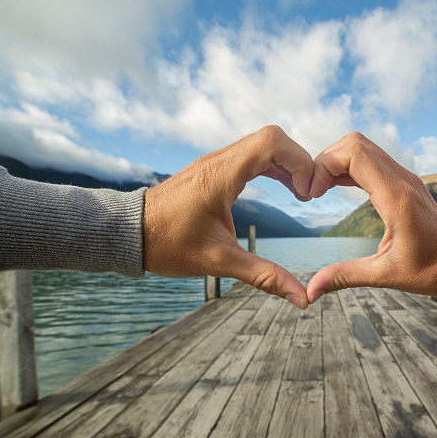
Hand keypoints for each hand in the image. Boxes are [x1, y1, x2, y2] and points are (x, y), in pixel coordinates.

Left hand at [143, 125, 312, 308]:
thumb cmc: (167, 245)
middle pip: (272, 139)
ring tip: (301, 194)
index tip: (307, 194)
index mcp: (220, 176)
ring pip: (263, 144)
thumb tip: (301, 298)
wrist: (128, 234)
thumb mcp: (219, 262)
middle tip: (308, 195)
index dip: (299, 161)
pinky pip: (251, 154)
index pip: (272, 143)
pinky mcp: (213, 169)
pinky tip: (282, 188)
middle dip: (298, 163)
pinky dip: (272, 166)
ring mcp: (215, 162)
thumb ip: (264, 276)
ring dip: (287, 164)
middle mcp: (218, 161)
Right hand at [306, 132, 436, 302]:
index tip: (312, 194)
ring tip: (319, 190)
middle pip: (355, 144)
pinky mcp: (403, 182)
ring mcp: (404, 178)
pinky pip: (371, 160)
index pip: (354, 154)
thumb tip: (310, 291)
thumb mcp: (385, 276)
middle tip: (311, 191)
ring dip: (335, 162)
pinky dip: (348, 167)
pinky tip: (334, 187)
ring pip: (362, 147)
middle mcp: (402, 180)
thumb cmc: (431, 271)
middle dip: (325, 161)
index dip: (324, 166)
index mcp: (397, 198)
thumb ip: (345, 277)